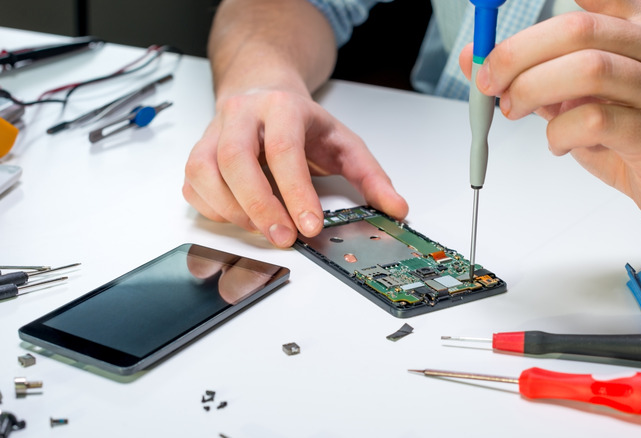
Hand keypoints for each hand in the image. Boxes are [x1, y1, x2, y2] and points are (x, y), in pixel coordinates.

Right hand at [183, 87, 407, 246]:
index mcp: (282, 107)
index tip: (310, 227)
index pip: (284, 151)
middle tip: (283, 238)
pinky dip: (213, 209)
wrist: (264, 92)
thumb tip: (396, 208)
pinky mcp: (198, 152)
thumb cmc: (302, 122)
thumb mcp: (344, 142)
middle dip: (259, 207)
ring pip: (205, 172)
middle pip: (236, 160)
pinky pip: (193, 184)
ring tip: (264, 231)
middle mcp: (242, 115)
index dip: (296, 193)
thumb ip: (372, 176)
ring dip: (233, 211)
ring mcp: (214, 132)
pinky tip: (240, 218)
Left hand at [460, 0, 640, 227]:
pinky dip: (560, 133)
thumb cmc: (631, 132)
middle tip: (491, 80)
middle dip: (519, 53)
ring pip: (589, 70)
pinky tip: (559, 144)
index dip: (542, 7)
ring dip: (535, 90)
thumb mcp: (575, 95)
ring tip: (516, 110)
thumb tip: (472, 59)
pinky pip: (596, 121)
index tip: (498, 20)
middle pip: (578, 29)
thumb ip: (532, 74)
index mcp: (638, 28)